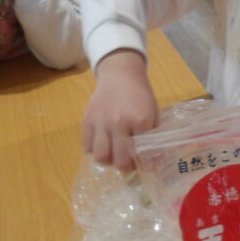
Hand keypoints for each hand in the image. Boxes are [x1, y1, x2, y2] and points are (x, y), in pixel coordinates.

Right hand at [82, 49, 158, 171]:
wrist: (120, 74)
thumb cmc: (140, 95)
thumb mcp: (152, 113)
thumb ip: (151, 136)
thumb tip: (152, 163)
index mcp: (140, 120)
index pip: (141, 154)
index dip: (143, 163)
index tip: (144, 164)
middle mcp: (120, 122)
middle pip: (120, 161)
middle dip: (126, 166)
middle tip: (129, 162)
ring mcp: (101, 122)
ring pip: (101, 157)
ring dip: (109, 160)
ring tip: (114, 154)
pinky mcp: (87, 120)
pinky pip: (87, 147)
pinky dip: (94, 150)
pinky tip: (103, 143)